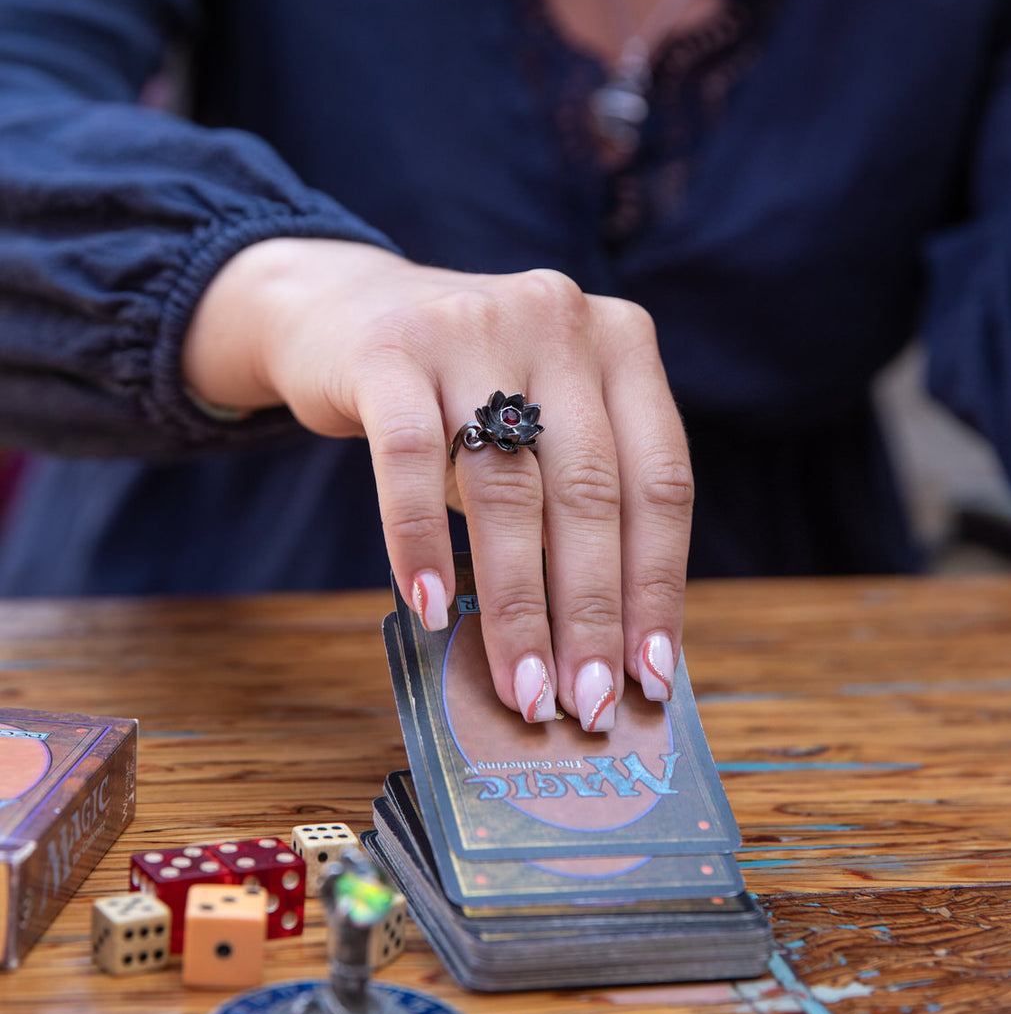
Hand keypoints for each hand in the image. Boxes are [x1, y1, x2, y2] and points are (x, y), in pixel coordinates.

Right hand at [183, 239, 692, 730]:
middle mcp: (560, 319)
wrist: (347, 310)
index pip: (661, 481)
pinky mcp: (391, 347)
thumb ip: (577, 505)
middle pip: (590, 492)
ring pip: (507, 487)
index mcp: (622, 341)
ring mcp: (475, 324)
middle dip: (591, 614)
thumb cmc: (463, 393)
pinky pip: (410, 457)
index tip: (650, 675)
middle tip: (586, 702)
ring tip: (520, 686)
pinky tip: (428, 608)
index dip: (658, 586)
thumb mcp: (540, 425)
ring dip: (516, 604)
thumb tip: (605, 645)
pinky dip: (419, 541)